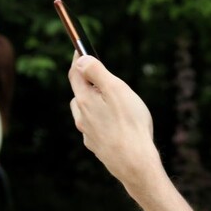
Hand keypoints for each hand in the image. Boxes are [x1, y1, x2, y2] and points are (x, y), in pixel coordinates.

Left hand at [68, 55, 159, 189]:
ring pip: (86, 112)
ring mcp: (89, 133)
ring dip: (94, 103)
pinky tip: (117, 124)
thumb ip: (96, 72)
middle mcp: (82, 117)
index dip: (77, 58)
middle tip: (104, 76)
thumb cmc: (130, 124)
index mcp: (84, 100)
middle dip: (88, 82)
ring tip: (113, 102)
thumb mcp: (116, 90)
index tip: (80, 47)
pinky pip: (95, 127)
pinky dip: (101, 120)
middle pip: (79, 92)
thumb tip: (80, 59)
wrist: (135, 163)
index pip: (74, 74)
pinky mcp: (98, 146)